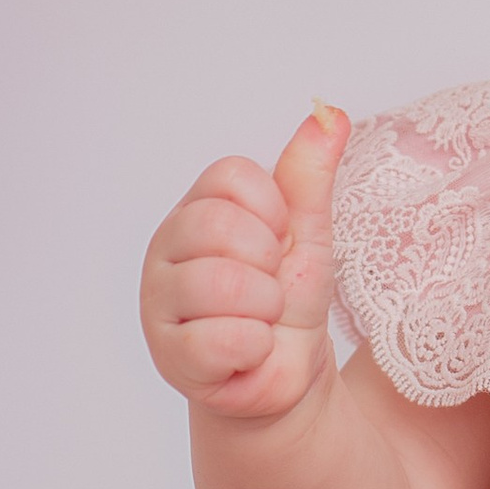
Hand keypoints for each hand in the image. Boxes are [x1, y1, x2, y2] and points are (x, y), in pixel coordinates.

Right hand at [139, 110, 347, 424]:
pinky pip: (218, 339)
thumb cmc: (291, 301)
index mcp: (197, 208)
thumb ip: (310, 174)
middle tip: (270, 287)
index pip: (233, 176)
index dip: (274, 212)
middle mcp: (167, 248)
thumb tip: (330, 113)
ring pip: (219, 283)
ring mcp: (159, 301)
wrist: (289, 376)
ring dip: (265, 308)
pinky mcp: (167, 355)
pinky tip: (247, 351)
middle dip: (269, 264)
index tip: (278, 241)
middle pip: (220, 225)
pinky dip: (253, 348)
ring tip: (260, 319)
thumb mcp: (308, 231)